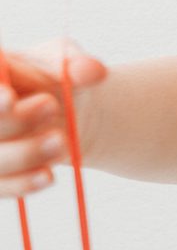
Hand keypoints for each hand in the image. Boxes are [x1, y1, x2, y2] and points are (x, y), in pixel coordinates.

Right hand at [0, 38, 107, 197]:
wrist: (66, 111)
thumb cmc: (58, 78)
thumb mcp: (70, 63)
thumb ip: (80, 65)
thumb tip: (95, 72)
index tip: (10, 98)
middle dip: (13, 120)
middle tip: (51, 105)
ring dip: (23, 154)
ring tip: (62, 143)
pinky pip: (0, 186)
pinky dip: (22, 183)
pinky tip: (47, 176)